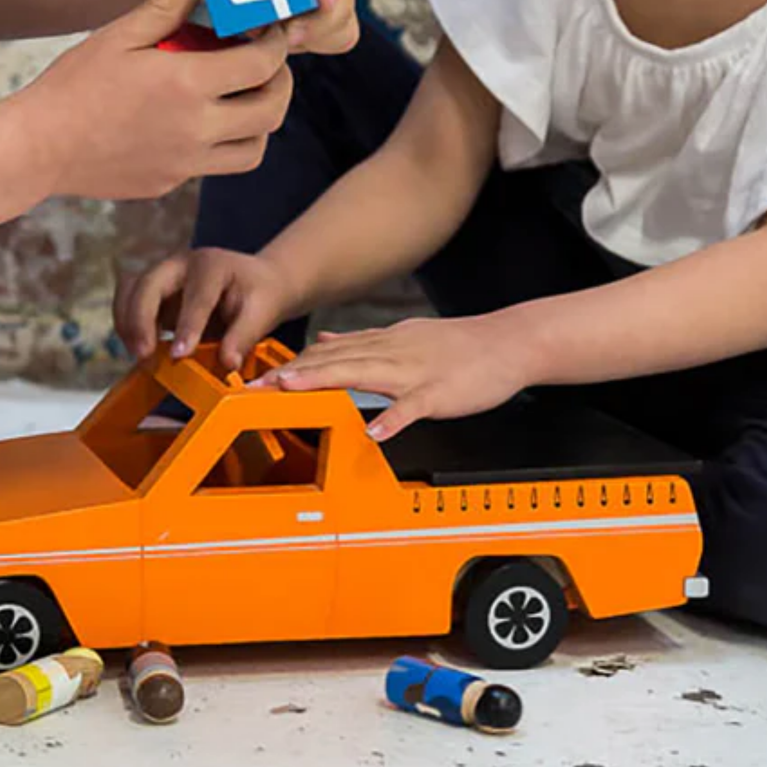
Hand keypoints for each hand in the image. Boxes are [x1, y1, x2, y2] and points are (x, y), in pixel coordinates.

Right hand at [25, 0, 292, 200]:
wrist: (37, 148)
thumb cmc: (73, 85)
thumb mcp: (118, 35)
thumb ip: (165, 6)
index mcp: (188, 84)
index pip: (262, 64)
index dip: (277, 45)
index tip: (272, 33)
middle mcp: (197, 129)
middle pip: (272, 112)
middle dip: (281, 85)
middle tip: (268, 68)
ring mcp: (186, 163)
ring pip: (254, 150)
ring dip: (260, 123)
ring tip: (243, 100)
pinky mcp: (171, 183)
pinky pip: (215, 167)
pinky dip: (222, 146)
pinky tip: (200, 123)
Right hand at [115, 247, 294, 365]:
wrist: (255, 281)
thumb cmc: (260, 293)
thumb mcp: (263, 312)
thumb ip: (244, 337)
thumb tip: (227, 364)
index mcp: (212, 265)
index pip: (196, 296)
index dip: (186, 326)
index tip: (179, 355)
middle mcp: (181, 264)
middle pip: (149, 283)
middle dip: (140, 319)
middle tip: (144, 355)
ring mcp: (164, 275)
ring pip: (130, 290)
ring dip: (127, 322)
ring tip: (138, 354)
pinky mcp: (153, 291)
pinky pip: (129, 302)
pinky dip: (127, 325)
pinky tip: (138, 348)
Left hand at [198, 0, 358, 55]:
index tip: (323, 0)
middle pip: (341, 2)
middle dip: (311, 21)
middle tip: (274, 30)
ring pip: (338, 28)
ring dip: (304, 35)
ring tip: (264, 28)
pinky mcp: (325, 17)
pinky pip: (327, 41)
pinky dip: (301, 44)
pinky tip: (272, 35)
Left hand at [252, 316, 534, 439]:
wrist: (509, 341)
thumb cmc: (459, 345)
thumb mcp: (403, 334)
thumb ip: (364, 341)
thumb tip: (326, 339)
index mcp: (382, 342)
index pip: (328, 351)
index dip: (292, 363)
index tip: (258, 376)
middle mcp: (392, 352)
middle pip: (335, 360)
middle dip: (294, 373)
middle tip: (257, 387)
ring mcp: (416, 371)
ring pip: (364, 373)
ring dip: (326, 380)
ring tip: (292, 391)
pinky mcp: (441, 392)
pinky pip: (414, 406)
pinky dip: (394, 419)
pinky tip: (375, 432)